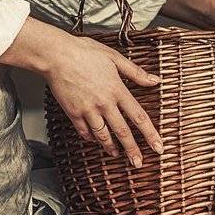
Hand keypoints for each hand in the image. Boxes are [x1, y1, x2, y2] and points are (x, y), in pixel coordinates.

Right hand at [44, 31, 162, 168]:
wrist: (56, 55)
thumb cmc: (84, 52)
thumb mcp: (114, 57)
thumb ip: (136, 72)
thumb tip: (155, 80)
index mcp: (117, 90)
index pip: (139, 117)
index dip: (150, 134)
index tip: (158, 147)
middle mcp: (104, 103)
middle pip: (122, 132)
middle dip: (132, 150)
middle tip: (138, 163)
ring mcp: (88, 110)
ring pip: (103, 135)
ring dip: (110, 147)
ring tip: (116, 154)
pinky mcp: (73, 112)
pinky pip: (84, 131)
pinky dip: (91, 138)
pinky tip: (95, 140)